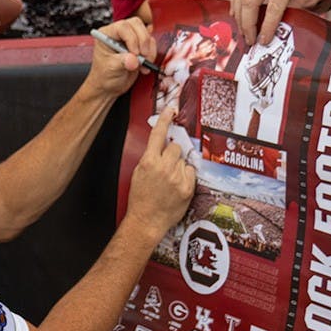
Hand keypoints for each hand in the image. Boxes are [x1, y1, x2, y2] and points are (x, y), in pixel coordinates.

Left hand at [86, 17, 155, 97]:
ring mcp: (130, 39)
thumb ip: (122, 62)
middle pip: (136, 24)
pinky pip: (151, 43)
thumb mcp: (111, 69)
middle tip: (142, 57)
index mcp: (107, 34)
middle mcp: (119, 34)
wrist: (110, 87)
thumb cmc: (104, 76)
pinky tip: (144, 66)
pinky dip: (151, 54)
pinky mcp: (140, 46)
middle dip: (143, 40)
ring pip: (146, 33)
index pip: (123, 27)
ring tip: (142, 64)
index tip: (134, 53)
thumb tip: (134, 60)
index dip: (132, 38)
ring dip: (148, 49)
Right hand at [124, 106, 195, 241]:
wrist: (146, 221)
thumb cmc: (140, 198)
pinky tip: (177, 186)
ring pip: (184, 160)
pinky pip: (191, 172)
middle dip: (172, 154)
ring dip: (179, 166)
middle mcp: (164, 167)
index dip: (165, 119)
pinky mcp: (188, 187)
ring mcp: (177, 177)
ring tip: (170, 181)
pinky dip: (186, 177)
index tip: (171, 109)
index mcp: (149, 161)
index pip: (158, 134)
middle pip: (175, 147)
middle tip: (166, 167)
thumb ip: (150, 157)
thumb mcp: (139, 173)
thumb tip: (161, 146)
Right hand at [231, 0, 330, 44]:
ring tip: (244, 31)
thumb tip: (279, 29)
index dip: (267, 27)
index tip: (264, 41)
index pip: (273, 7)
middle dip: (247, 24)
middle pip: (249, 1)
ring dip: (239, 16)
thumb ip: (295, 10)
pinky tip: (238, 15)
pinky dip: (236, 3)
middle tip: (250, 40)